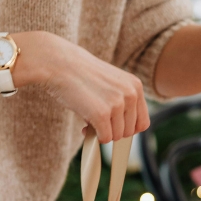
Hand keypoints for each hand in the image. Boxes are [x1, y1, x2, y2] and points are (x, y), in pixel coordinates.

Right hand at [17, 31, 149, 143]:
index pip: (143, 122)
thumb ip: (122, 102)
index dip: (127, 128)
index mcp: (136, 86)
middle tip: (97, 123)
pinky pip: (105, 138)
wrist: (58, 63)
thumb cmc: (81, 74)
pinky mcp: (102, 114)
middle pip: (129, 132)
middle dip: (113, 131)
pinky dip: (94, 137)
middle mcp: (131, 94)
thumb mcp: (111, 83)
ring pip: (117, 137)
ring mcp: (117, 104)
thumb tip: (123, 132)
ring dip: (102, 133)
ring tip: (89, 120)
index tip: (114, 126)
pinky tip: (85, 126)